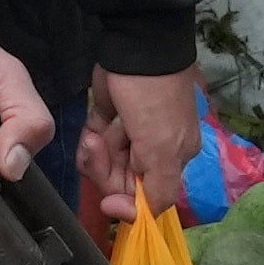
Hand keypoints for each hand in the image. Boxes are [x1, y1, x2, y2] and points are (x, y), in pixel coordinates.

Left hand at [76, 68, 207, 230]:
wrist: (136, 46)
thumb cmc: (153, 98)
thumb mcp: (162, 147)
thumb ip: (159, 188)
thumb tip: (150, 218)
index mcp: (175, 157)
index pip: (149, 196)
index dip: (127, 203)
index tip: (109, 202)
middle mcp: (155, 149)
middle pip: (124, 181)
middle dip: (107, 172)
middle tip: (99, 150)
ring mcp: (131, 132)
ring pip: (108, 163)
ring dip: (97, 156)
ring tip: (93, 136)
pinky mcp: (111, 116)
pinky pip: (96, 144)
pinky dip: (89, 145)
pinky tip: (88, 135)